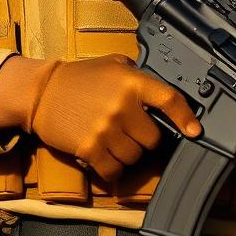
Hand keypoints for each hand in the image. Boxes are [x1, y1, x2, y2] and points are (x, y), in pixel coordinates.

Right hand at [0, 54, 200, 181]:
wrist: (41, 92)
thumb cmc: (80, 78)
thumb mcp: (113, 64)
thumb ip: (138, 76)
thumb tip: (163, 96)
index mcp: (131, 81)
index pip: (169, 99)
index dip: (185, 117)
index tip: (195, 131)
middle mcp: (122, 106)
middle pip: (153, 139)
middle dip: (144, 139)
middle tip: (130, 132)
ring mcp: (106, 129)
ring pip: (135, 158)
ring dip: (128, 155)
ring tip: (114, 142)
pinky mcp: (89, 148)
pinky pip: (113, 172)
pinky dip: (112, 171)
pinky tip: (105, 159)